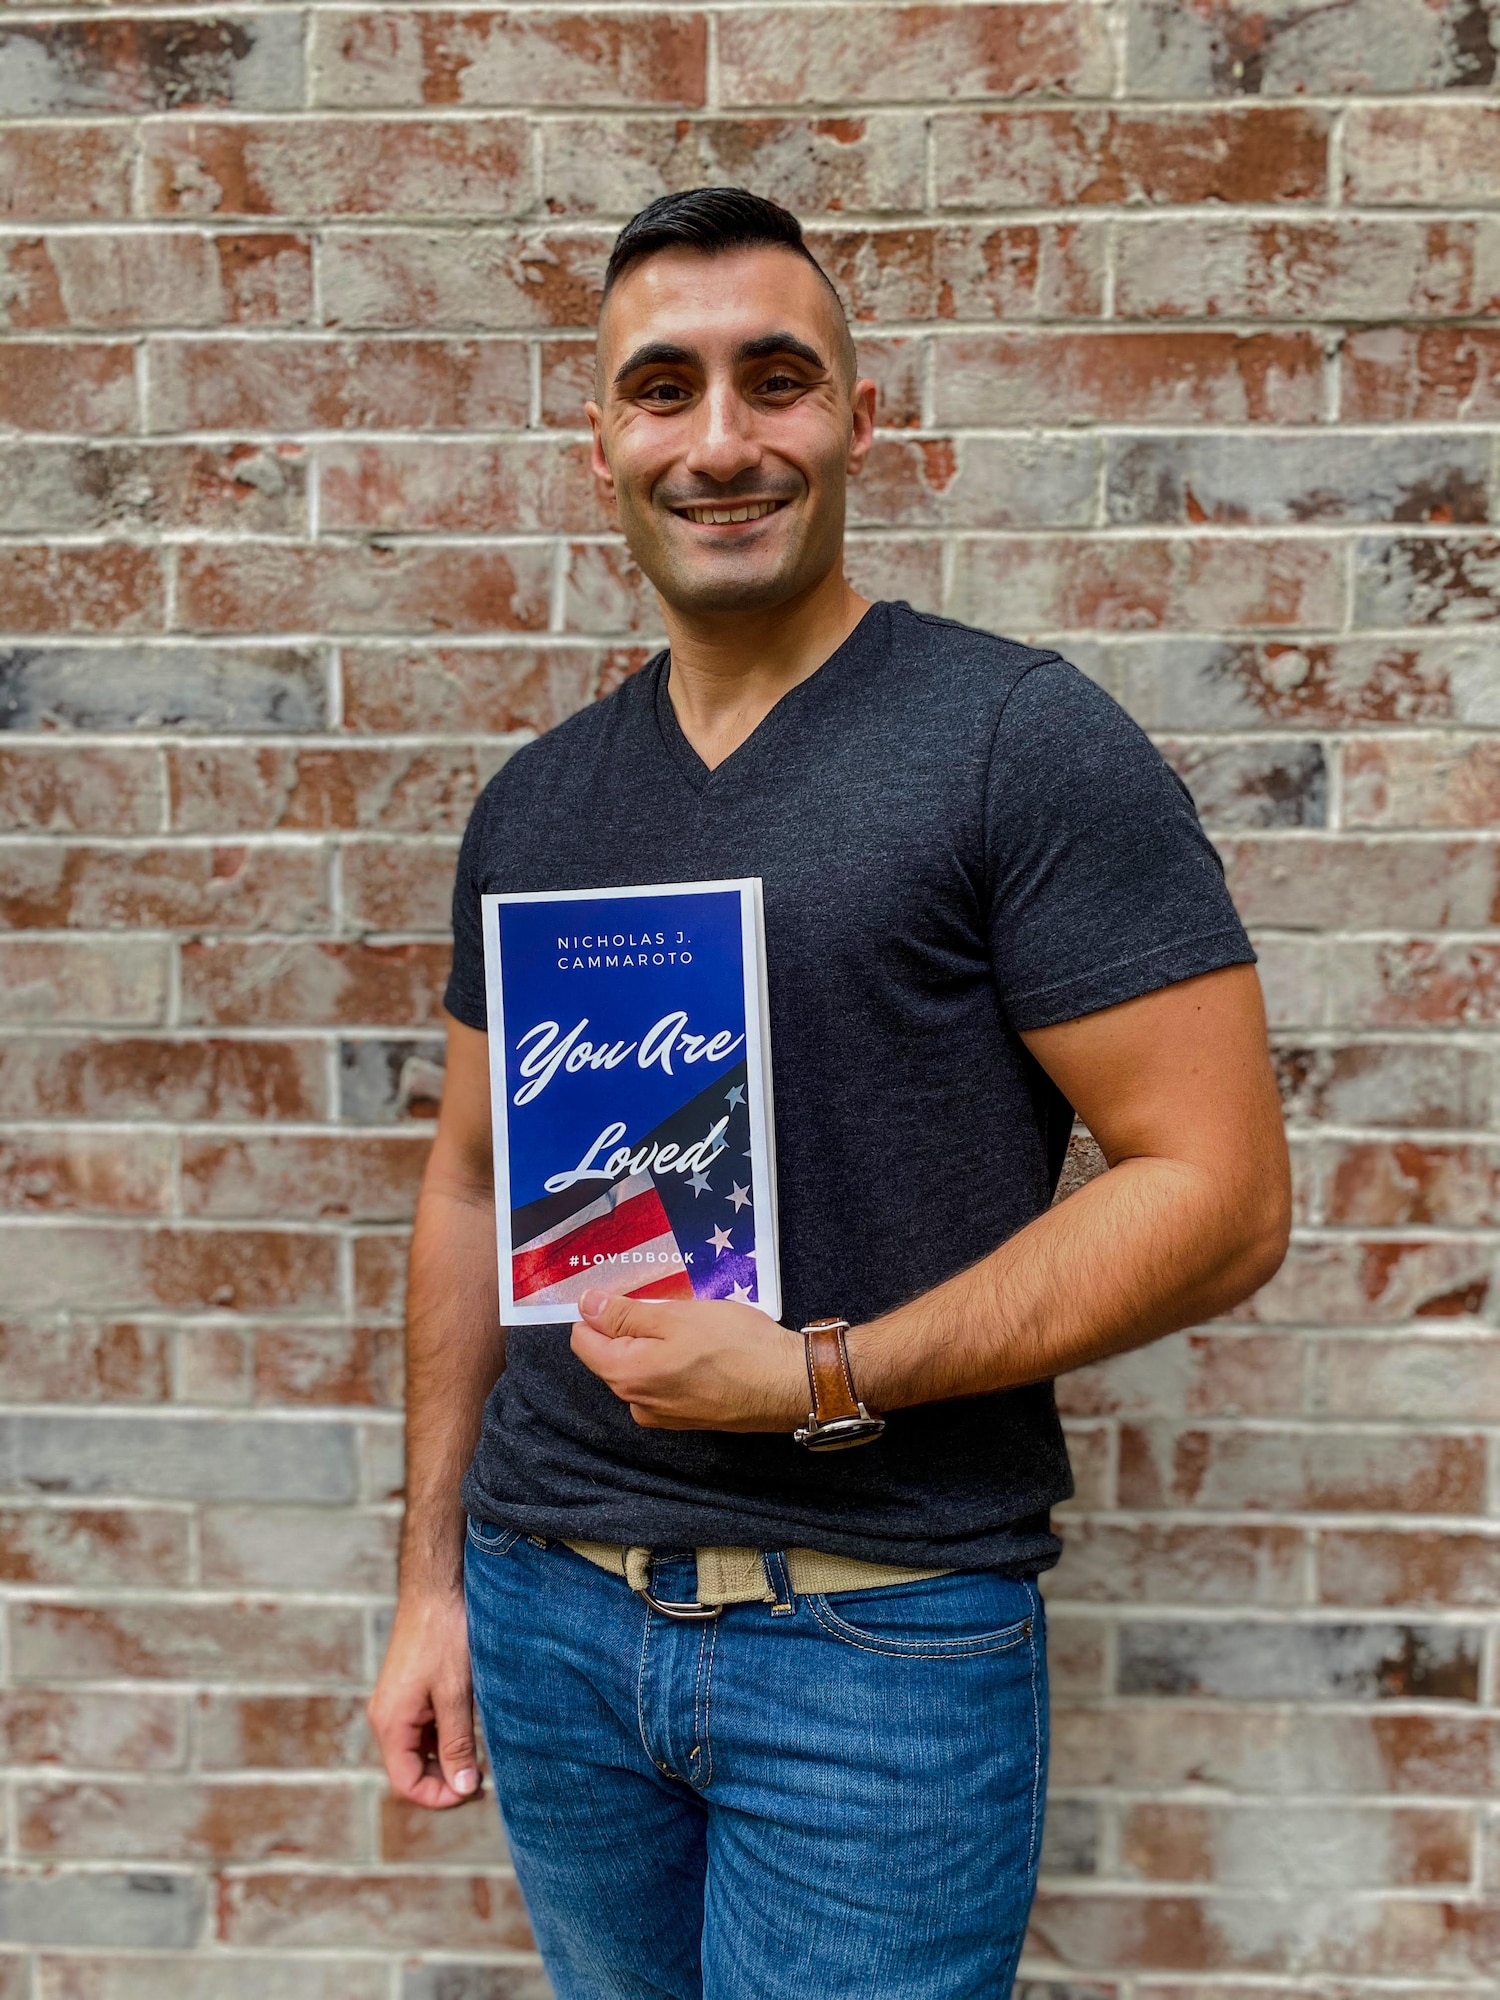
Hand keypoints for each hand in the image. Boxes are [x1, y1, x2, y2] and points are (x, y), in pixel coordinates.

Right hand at [367, 1591, 481, 1809]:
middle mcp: (386, 1718)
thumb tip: (463, 1788)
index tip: (474, 1791)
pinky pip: (421, 1731)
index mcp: (390, 1722)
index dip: (439, 1797)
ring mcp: (395, 1706)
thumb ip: (457, 1743)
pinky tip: (470, 1734)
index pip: (406, 1783)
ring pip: (417, 1752)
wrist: (435, 1588)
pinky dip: (443, 1740)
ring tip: (480, 1759)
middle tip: (483, 1781)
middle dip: (444, 1782)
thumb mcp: (456, 1693)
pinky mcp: (407, 1694)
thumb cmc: (445, 1636)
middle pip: (409, 1771)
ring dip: (445, 1762)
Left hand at [571, 1288, 806, 1430]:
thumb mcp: (675, 1317)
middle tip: (670, 1304)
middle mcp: (636, 1403)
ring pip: (642, 1366)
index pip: (583, 1340)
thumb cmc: (733, 1345)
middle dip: (633, 1325)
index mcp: (625, 1376)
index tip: (629, 1292)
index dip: (599, 1310)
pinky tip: (705, 1348)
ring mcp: (663, 1415)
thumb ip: (624, 1313)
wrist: (789, 1385)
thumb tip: (584, 1304)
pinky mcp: (688, 1417)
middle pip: (612, 1354)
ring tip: (693, 1324)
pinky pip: (666, 1381)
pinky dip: (675, 1361)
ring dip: (657, 1342)